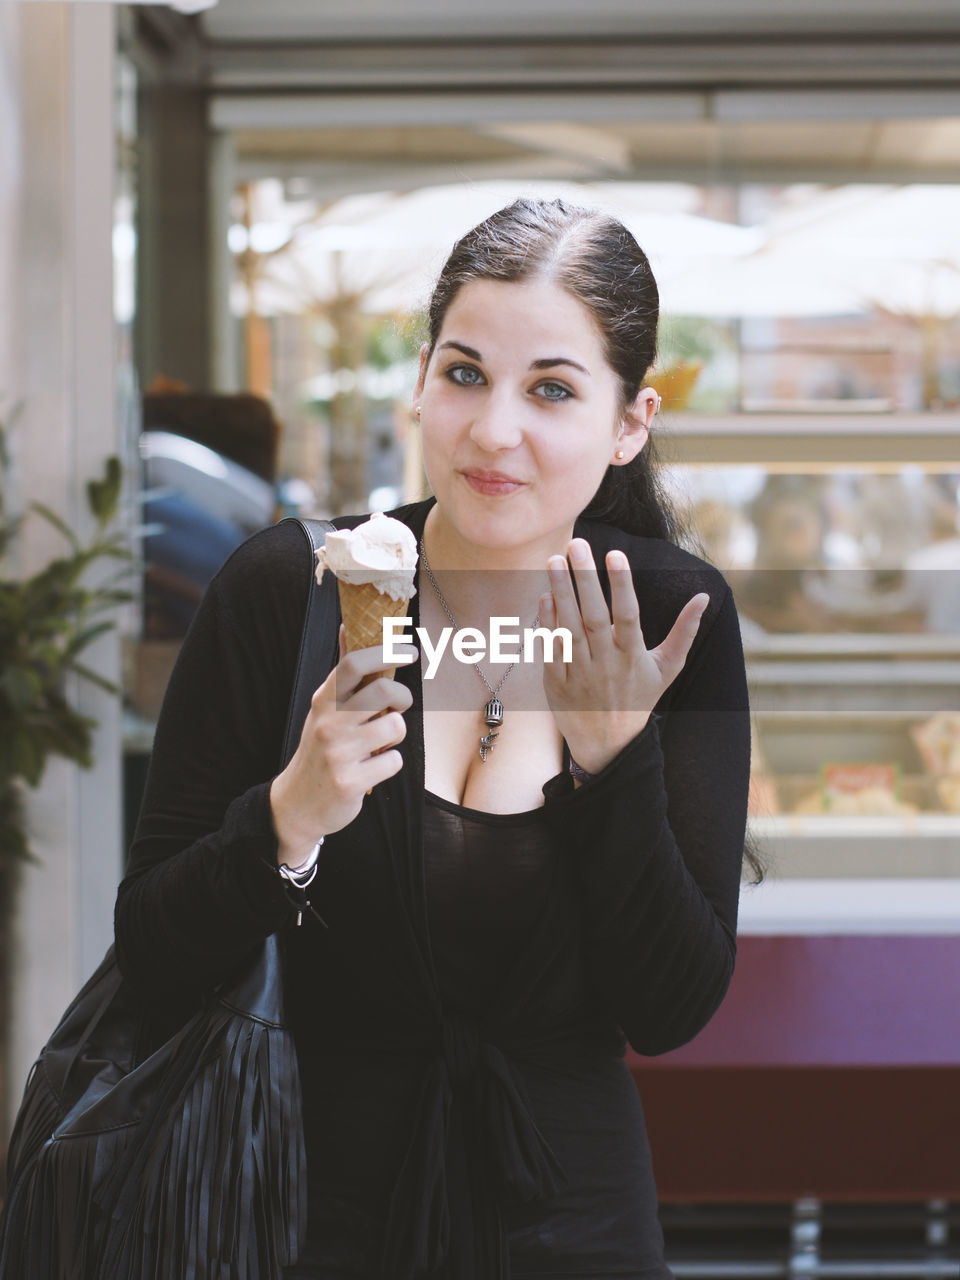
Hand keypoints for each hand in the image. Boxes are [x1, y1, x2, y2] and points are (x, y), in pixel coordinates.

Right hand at [269, 624, 417, 866]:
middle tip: (399, 705)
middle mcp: (327, 723)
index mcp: (324, 701)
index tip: (408, 650)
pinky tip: (371, 769)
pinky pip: (394, 761)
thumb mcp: (324, 709)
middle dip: (402, 697)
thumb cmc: (321, 748)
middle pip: (382, 691)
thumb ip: (343, 672)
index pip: (352, 664)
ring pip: (395, 727)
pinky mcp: (350, 781)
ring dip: (395, 735)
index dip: (385, 652)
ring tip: (378, 744)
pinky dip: (390, 764)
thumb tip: (347, 626)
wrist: (299, 803)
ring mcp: (337, 753)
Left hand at [539, 538, 708, 774]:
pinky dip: (547, 623)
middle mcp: (606, 664)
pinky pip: (550, 648)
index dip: (621, 584)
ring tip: (553, 559)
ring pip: (567, 628)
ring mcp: (578, 674)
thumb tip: (704, 596)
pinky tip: (545, 595)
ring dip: (559, 593)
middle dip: (584, 578)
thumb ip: (684, 631)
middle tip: (575, 543)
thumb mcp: (668, 667)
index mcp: (633, 657)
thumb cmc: (640, 697)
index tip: (615, 553)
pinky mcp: (556, 683)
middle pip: (593, 616)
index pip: (627, 615)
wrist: (608, 745)